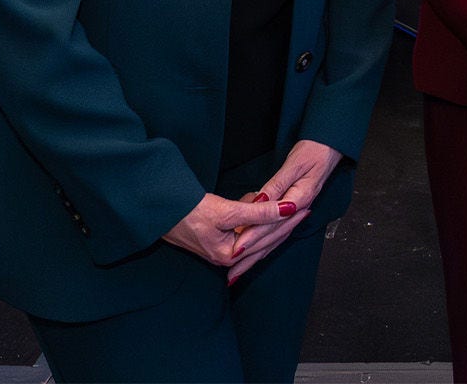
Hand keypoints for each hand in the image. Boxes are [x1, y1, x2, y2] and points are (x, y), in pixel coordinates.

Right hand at [162, 192, 292, 269]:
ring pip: (257, 238)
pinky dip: (257, 222)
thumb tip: (286, 209)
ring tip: (293, 213)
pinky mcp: (219, 241)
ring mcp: (223, 251)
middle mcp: (228, 258)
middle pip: (265, 241)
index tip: (303, 208)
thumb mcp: (227, 211)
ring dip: (274, 225)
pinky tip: (266, 212)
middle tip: (305, 210)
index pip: (268, 238)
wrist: (160, 211)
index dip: (287, 222)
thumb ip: (259, 212)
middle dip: (286, 225)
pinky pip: (246, 233)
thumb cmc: (189, 212)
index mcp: (231, 256)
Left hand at [228, 139, 343, 282]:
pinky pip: (277, 231)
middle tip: (232, 273)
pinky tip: (254, 249)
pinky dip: (264, 242)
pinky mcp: (295, 208)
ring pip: (275, 238)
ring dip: (256, 255)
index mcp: (301, 200)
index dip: (253, 236)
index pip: (272, 223)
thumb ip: (277, 185)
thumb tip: (261, 201)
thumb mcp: (294, 165)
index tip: (236, 250)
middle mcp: (300, 210)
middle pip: (273, 237)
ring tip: (238, 271)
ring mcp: (299, 211)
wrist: (330, 146)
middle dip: (251, 256)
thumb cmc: (314, 151)